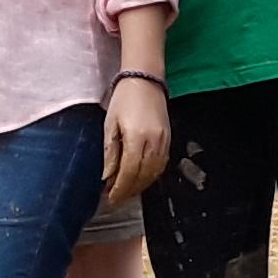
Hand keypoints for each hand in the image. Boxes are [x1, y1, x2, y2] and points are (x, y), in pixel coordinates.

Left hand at [100, 76, 169, 205]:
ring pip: (155, 173)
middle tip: (117, 198)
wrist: (145, 79)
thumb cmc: (124, 98)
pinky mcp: (169, 138)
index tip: (111, 198)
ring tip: (127, 191)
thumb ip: (110, 152)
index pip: (129, 172)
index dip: (120, 188)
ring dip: (141, 185)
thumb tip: (107, 176)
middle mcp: (154, 141)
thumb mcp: (110, 124)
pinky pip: (162, 164)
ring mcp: (164, 140)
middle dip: (130, 190)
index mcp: (137, 137)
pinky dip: (152, 175)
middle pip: (144, 176)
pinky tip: (142, 178)